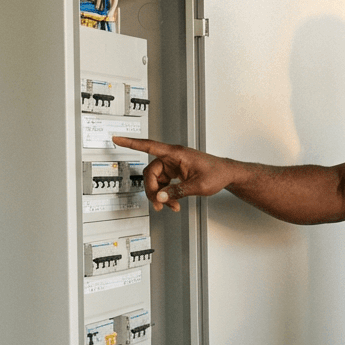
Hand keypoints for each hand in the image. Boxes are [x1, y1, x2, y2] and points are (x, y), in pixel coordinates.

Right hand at [112, 136, 236, 211]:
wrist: (227, 174)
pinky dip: (166, 194)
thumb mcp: (198, 186)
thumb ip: (178, 191)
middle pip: (151, 172)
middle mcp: (172, 157)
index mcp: (176, 153)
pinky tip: (173, 203)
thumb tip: (161, 196)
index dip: (131, 143)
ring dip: (161, 194)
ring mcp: (173, 165)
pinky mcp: (176, 172)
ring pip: (157, 180)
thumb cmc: (217, 173)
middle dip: (152, 190)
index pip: (149, 146)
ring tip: (170, 206)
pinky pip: (164, 184)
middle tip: (158, 203)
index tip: (117, 139)